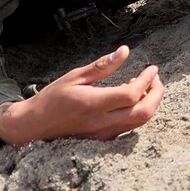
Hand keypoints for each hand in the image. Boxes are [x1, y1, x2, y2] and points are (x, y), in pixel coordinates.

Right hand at [0, 45, 163, 145]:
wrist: (33, 125)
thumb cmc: (52, 97)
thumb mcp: (74, 76)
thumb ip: (102, 66)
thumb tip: (124, 51)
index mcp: (91, 103)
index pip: (130, 95)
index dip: (147, 81)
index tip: (152, 68)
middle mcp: (99, 122)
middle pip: (142, 113)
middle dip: (156, 94)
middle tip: (155, 78)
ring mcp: (102, 133)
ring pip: (138, 122)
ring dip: (149, 103)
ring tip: (145, 85)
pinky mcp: (102, 139)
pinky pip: (129, 127)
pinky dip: (138, 112)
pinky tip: (132, 99)